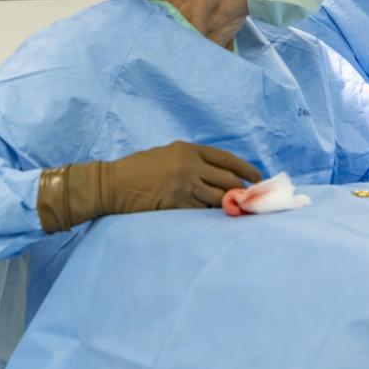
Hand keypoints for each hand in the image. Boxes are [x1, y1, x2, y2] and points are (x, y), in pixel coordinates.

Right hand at [37, 141, 261, 232]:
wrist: (110, 184)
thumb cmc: (138, 169)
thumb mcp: (167, 154)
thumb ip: (193, 160)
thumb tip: (220, 173)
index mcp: (188, 149)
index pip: (227, 159)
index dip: (246, 169)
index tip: (258, 177)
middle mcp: (189, 165)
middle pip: (228, 179)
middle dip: (243, 190)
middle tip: (252, 198)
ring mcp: (183, 185)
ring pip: (218, 197)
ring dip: (230, 205)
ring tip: (237, 210)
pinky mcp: (175, 204)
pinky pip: (202, 212)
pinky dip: (211, 215)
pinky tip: (216, 218)